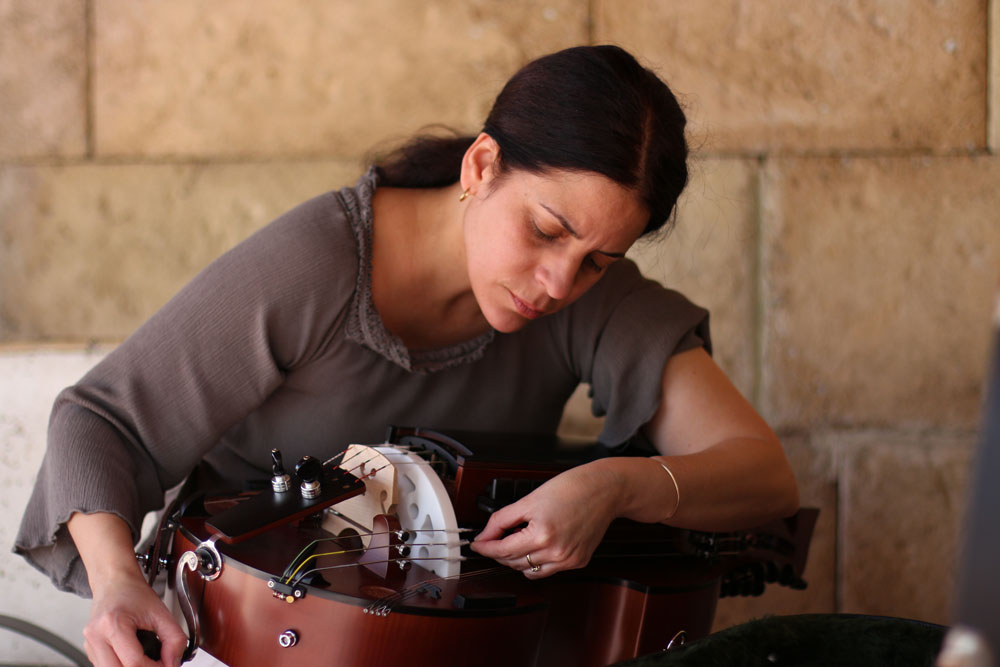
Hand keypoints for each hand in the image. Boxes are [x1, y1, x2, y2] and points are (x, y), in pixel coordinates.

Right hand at [82, 569, 186, 666]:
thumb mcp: (161, 612)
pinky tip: (134, 656)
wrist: (114, 582)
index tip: (168, 663)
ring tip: (147, 660)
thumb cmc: (133, 593)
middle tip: (158, 664)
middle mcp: (96, 636)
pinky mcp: (89, 650)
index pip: (134, 662)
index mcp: (112, 624)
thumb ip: (174, 638)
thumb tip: (174, 663)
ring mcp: (89, 644)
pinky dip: (122, 666)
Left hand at [469, 461, 620, 578]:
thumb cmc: (572, 488)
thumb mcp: (529, 499)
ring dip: (517, 559)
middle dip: (499, 551)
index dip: (485, 547)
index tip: (477, 544)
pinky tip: (537, 545)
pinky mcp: (578, 562)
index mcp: (542, 535)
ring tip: (517, 540)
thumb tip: (486, 535)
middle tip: (494, 538)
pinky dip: (537, 561)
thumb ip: (502, 519)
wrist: (604, 490)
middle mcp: (556, 553)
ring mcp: (568, 560)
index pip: (502, 550)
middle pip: (513, 562)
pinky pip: (549, 570)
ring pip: (529, 571)